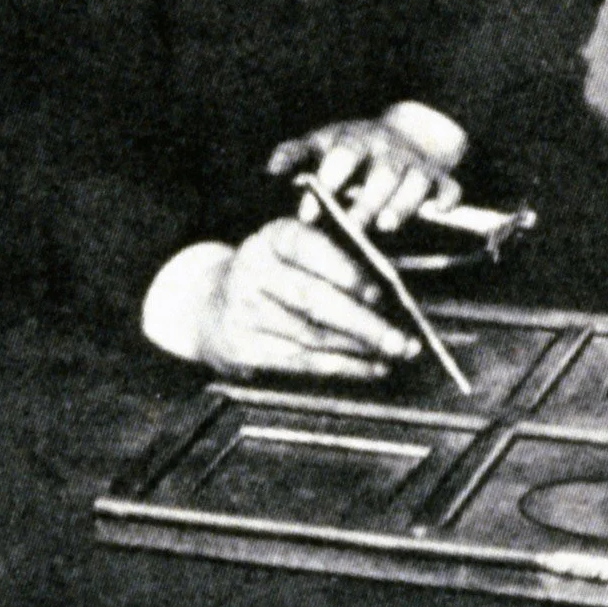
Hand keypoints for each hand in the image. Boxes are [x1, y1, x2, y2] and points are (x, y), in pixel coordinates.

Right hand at [193, 217, 420, 378]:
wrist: (207, 305)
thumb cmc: (271, 274)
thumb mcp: (291, 250)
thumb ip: (334, 256)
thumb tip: (389, 282)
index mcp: (270, 238)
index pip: (308, 248)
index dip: (344, 271)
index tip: (378, 291)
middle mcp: (252, 272)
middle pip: (313, 299)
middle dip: (363, 322)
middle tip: (400, 337)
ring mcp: (243, 313)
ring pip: (312, 336)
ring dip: (360, 349)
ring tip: (394, 352)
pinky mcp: (243, 350)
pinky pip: (302, 362)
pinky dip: (343, 368)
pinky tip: (371, 367)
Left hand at [267, 110, 465, 235]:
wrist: (406, 135)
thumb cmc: (353, 150)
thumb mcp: (324, 143)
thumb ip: (297, 154)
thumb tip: (271, 167)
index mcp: (356, 140)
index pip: (343, 154)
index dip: (329, 179)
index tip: (309, 212)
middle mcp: (389, 150)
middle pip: (382, 172)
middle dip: (366, 200)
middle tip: (350, 226)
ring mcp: (416, 164)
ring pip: (416, 180)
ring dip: (403, 202)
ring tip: (386, 225)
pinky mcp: (441, 179)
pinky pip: (450, 187)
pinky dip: (448, 197)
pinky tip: (440, 210)